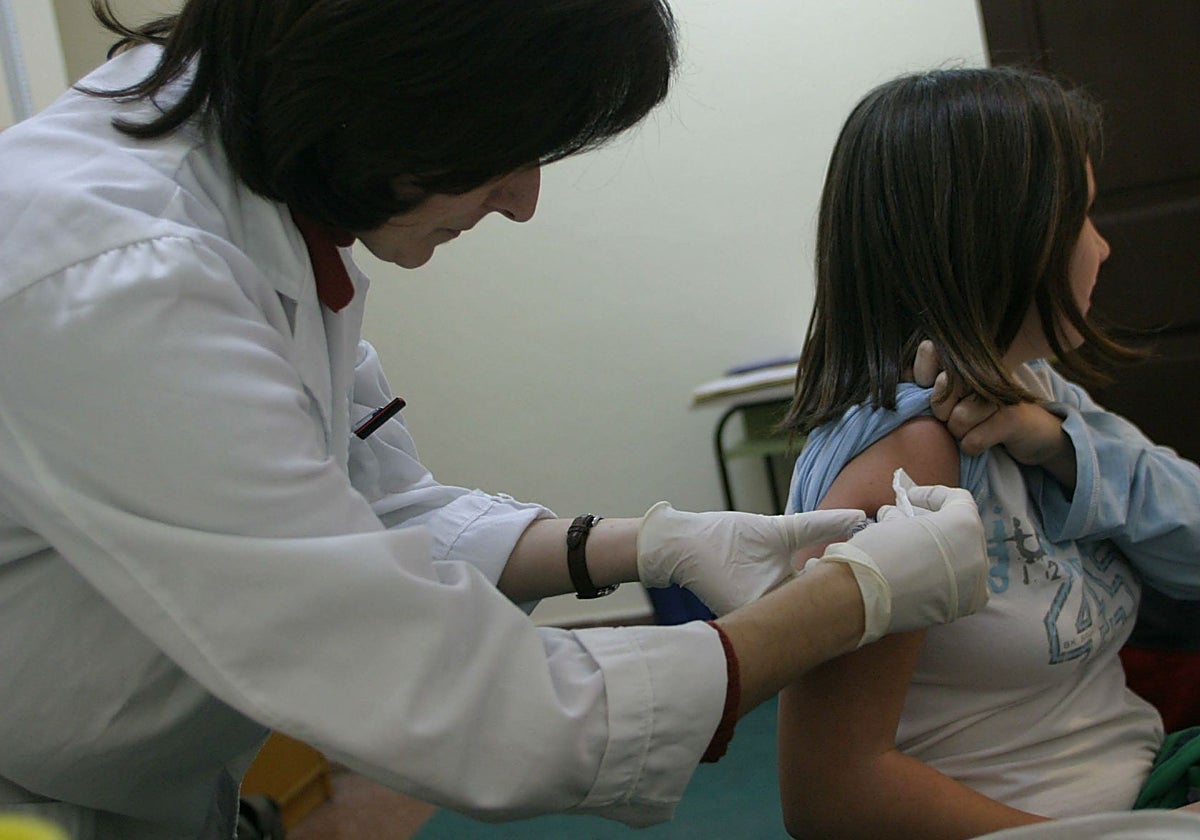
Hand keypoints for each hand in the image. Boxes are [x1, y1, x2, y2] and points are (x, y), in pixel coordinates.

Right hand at [637, 502, 866, 615]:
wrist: (677, 547)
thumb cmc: (721, 539)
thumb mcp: (776, 529)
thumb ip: (820, 525)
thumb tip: (859, 518)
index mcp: (779, 611)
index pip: (828, 604)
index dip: (855, 584)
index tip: (880, 571)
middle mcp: (772, 625)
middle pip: (822, 612)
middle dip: (844, 592)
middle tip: (872, 572)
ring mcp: (764, 623)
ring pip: (807, 610)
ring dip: (824, 592)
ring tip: (850, 572)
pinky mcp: (758, 615)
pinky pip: (791, 608)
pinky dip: (805, 595)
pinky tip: (818, 578)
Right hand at [808, 482, 988, 644]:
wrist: (862, 598)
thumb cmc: (877, 552)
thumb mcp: (891, 522)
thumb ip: (904, 516)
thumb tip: (899, 518)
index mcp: (965, 527)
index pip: (957, 499)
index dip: (930, 494)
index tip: (908, 498)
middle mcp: (978, 555)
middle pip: (962, 530)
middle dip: (934, 523)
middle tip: (907, 521)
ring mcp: (973, 586)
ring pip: (960, 559)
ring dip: (937, 550)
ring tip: (907, 549)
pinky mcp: (961, 609)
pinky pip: (955, 584)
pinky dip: (938, 575)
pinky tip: (913, 574)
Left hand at [913, 341, 1072, 469]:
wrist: (1034, 433)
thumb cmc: (983, 416)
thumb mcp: (954, 399)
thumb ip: (926, 386)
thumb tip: (899, 380)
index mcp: (964, 361)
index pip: (928, 350)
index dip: (922, 374)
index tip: (929, 387)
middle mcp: (982, 371)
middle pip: (940, 390)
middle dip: (942, 414)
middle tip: (957, 417)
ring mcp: (999, 393)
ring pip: (956, 420)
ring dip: (959, 434)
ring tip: (974, 428)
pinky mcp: (1012, 417)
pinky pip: (973, 440)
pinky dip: (973, 447)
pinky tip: (985, 441)